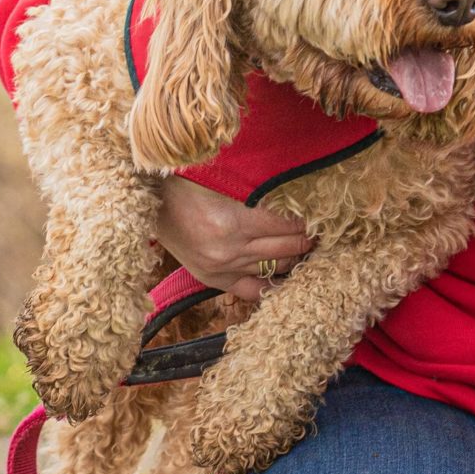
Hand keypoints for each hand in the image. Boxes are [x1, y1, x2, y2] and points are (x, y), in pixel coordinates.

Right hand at [154, 175, 311, 301]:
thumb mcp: (224, 183)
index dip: (306, 222)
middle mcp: (230, 250)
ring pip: (274, 268)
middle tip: (323, 233)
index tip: (321, 216)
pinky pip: (252, 290)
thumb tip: (296, 200)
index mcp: (233, 222)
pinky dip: (272, 285)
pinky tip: (288, 280)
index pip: (286, 227)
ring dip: (295, 259)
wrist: (151, 203)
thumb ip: (258, 194)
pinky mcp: (214, 279)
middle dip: (308, 241)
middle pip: (286, 249)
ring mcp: (222, 268)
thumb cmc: (188, 184)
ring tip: (309, 249)